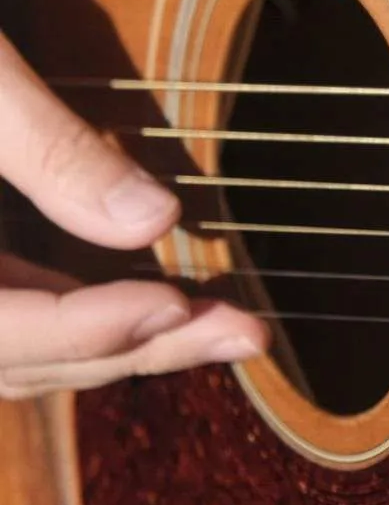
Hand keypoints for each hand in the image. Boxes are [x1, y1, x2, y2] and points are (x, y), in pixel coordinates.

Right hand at [0, 33, 262, 399]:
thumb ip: (52, 150)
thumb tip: (158, 219)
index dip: (86, 328)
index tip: (179, 302)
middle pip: (13, 354)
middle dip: (132, 344)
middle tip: (248, 334)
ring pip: (13, 349)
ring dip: (116, 344)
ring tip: (225, 328)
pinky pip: (9, 314)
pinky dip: (81, 320)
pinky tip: (158, 305)